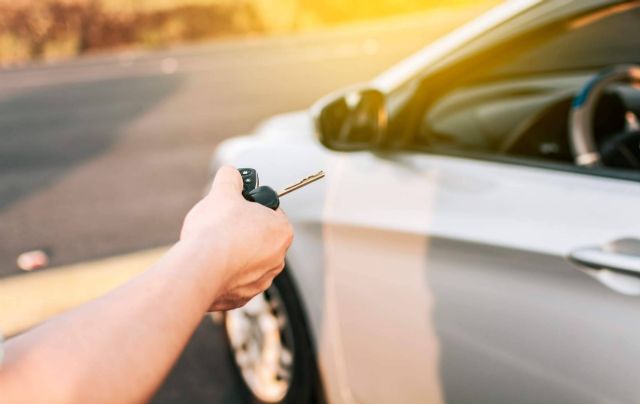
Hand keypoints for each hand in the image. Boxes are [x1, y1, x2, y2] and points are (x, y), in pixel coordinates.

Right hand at [180, 166, 292, 310]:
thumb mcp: (223, 192)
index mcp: (281, 232)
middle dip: (242, 231)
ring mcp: (260, 281)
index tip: (237, 207)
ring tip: (212, 246)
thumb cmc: (216, 230)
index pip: (271, 213)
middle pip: (259, 238)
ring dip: (233, 254)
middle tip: (221, 225)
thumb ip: (230, 178)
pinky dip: (223, 274)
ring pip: (247, 262)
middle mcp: (277, 259)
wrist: (199, 268)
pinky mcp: (242, 298)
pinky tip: (208, 265)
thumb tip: (231, 173)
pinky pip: (233, 281)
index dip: (252, 207)